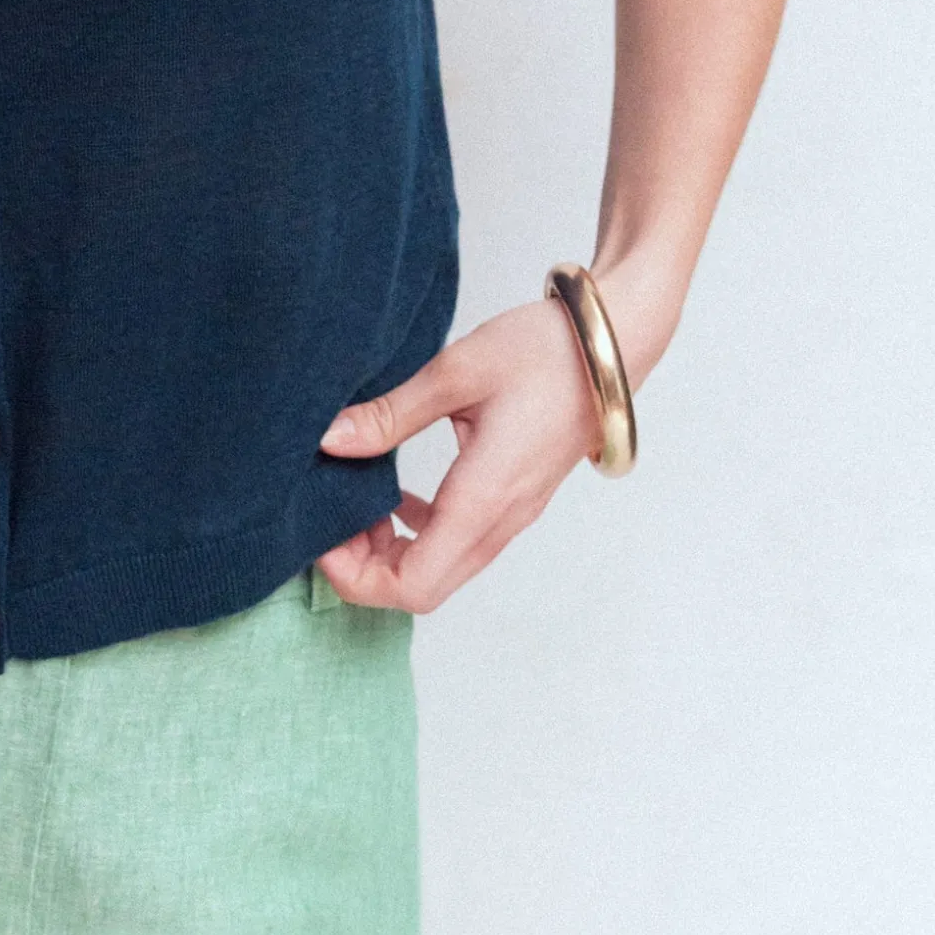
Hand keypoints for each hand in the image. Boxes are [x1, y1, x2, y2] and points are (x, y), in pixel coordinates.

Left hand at [314, 295, 604, 612]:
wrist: (612, 346)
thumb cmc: (542, 352)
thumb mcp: (455, 372)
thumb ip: (391, 413)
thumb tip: (330, 441)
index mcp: (482, 498)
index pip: (413, 585)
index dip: (356, 576)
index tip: (322, 533)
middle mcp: (500, 520)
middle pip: (423, 589)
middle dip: (365, 568)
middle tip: (332, 514)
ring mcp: (511, 514)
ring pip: (441, 568)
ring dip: (391, 551)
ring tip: (356, 500)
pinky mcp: (514, 499)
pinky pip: (459, 542)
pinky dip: (418, 532)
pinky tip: (395, 493)